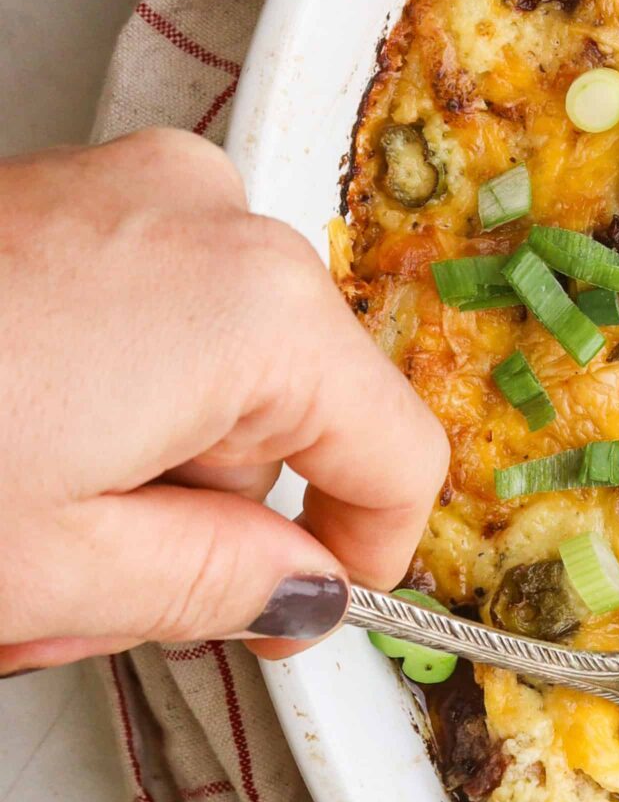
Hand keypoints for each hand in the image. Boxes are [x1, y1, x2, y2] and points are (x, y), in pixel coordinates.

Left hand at [0, 130, 444, 668]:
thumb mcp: (57, 569)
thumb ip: (215, 587)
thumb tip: (296, 586)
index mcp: (252, 308)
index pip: (397, 455)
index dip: (360, 559)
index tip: (298, 614)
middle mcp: (214, 217)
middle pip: (289, 411)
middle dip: (202, 519)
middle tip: (82, 599)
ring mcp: (137, 188)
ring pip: (203, 371)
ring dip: (132, 469)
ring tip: (16, 535)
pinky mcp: (70, 189)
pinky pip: (136, 316)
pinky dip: (91, 400)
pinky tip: (7, 452)